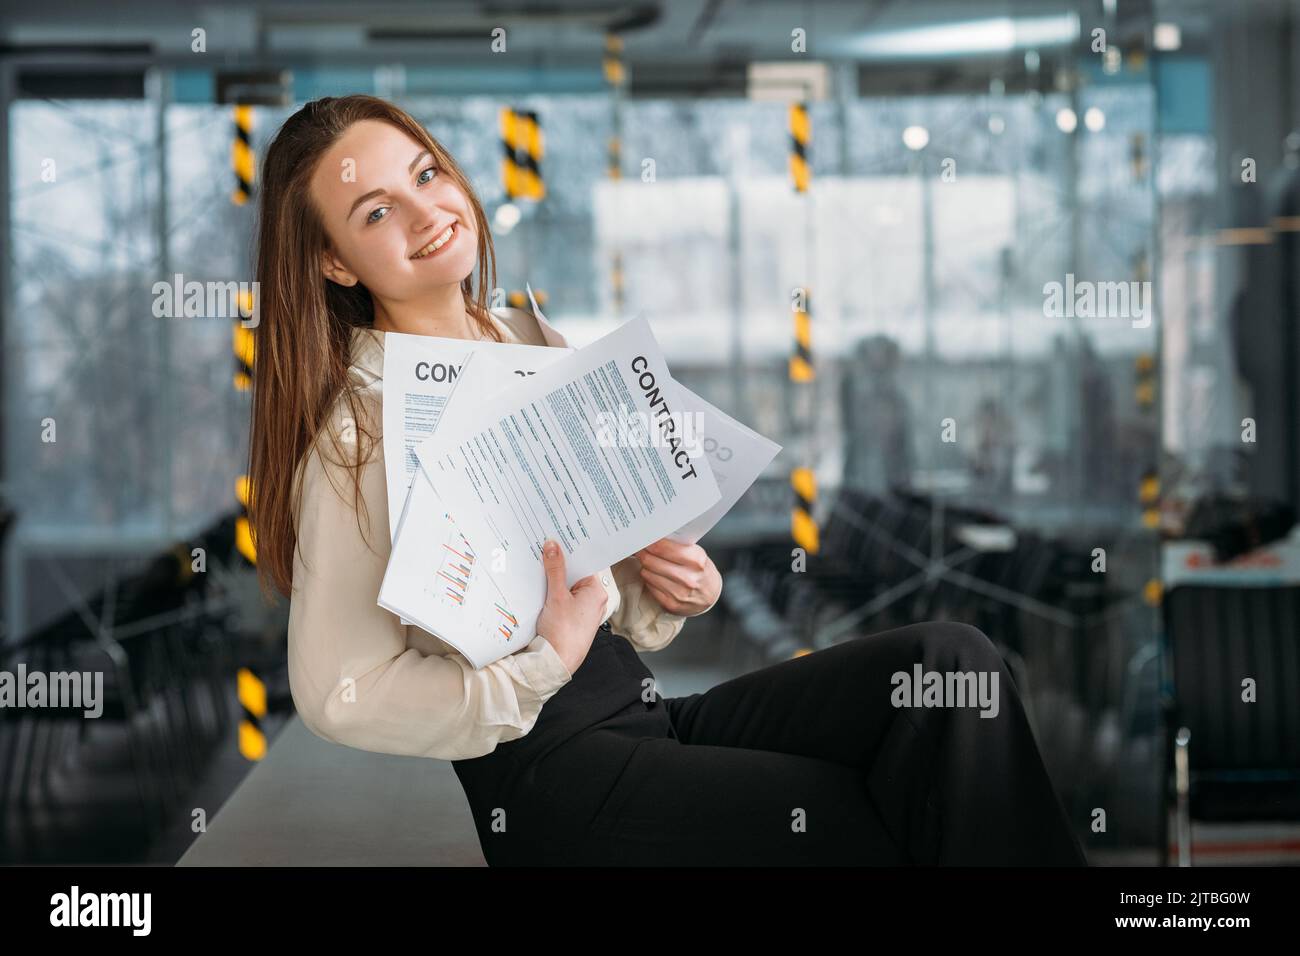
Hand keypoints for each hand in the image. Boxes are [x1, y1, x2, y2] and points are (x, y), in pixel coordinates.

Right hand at [535, 539, 607, 676]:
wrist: (556, 662)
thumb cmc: (563, 632)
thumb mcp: (557, 595)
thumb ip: (555, 569)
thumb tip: (553, 546)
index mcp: (597, 592)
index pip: (585, 564)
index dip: (571, 552)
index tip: (558, 539)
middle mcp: (594, 601)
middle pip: (576, 575)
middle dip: (560, 565)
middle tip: (544, 548)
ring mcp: (583, 611)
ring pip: (568, 587)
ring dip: (554, 580)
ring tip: (539, 566)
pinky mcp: (572, 619)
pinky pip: (563, 600)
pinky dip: (552, 593)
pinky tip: (540, 588)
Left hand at [632, 538, 721, 616]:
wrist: (710, 595)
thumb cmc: (701, 571)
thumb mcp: (696, 553)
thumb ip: (678, 545)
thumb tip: (654, 538)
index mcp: (696, 560)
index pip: (662, 547)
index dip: (649, 542)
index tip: (643, 539)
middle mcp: (688, 577)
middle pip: (650, 560)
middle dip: (642, 553)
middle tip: (640, 549)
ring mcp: (679, 592)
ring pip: (647, 573)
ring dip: (645, 566)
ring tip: (650, 562)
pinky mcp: (670, 603)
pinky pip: (649, 586)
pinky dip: (649, 579)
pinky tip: (655, 576)